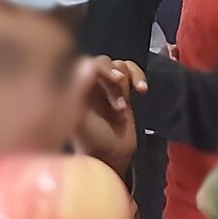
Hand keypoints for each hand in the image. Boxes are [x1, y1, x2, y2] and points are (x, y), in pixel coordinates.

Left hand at [71, 57, 145, 176]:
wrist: (111, 156)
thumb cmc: (92, 141)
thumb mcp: (81, 118)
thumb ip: (80, 91)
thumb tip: (87, 62)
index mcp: (75, 87)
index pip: (87, 63)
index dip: (103, 67)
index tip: (116, 79)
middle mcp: (89, 83)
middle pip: (104, 63)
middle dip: (115, 83)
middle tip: (120, 106)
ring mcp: (106, 86)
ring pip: (118, 65)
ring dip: (127, 84)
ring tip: (126, 106)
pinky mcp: (122, 91)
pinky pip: (130, 71)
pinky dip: (138, 76)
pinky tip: (142, 90)